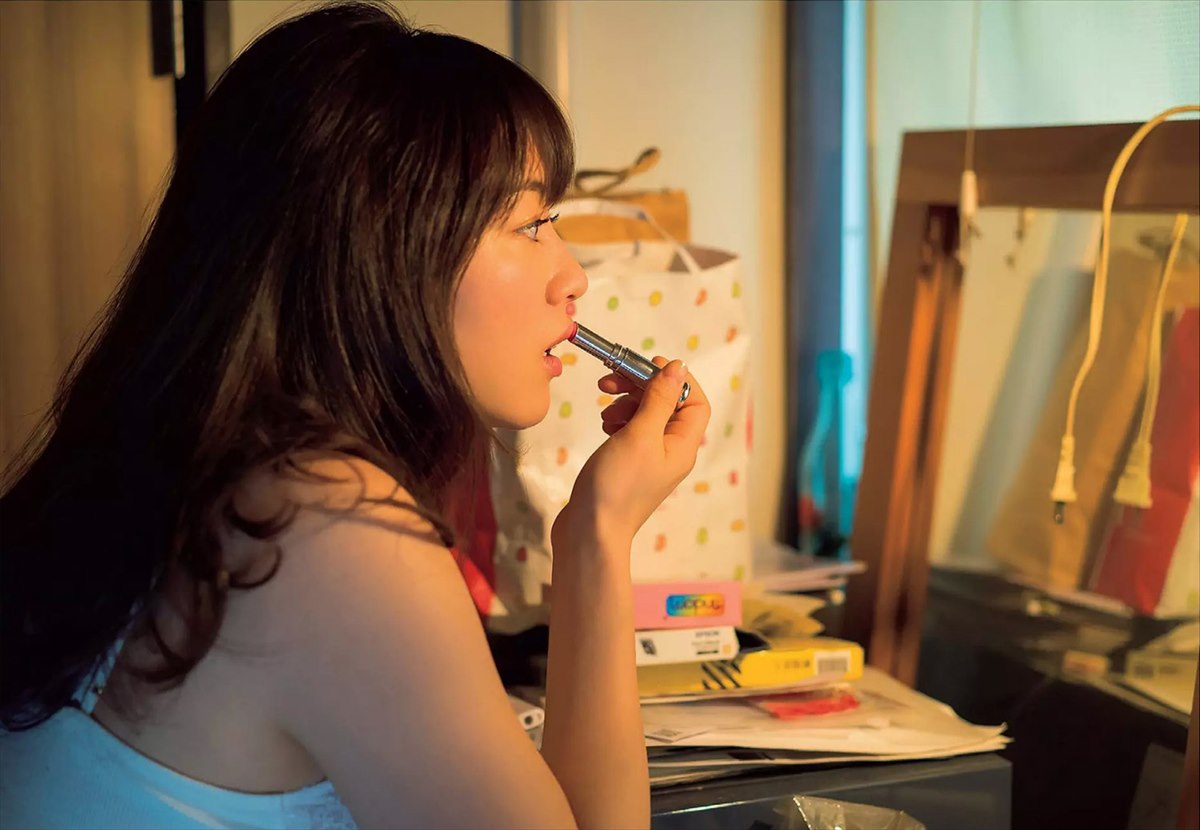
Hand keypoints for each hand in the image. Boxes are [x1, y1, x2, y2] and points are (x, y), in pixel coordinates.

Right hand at [554, 357, 710, 547]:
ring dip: (627, 403)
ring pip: (646, 416)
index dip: (676, 380)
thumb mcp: (641, 434)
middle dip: (642, 388)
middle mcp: (671, 452)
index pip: (695, 402)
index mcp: (683, 446)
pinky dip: (618, 420)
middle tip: (613, 380)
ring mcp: (650, 460)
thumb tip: (678, 367)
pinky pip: (631, 432)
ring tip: (605, 409)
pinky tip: (604, 424)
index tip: (648, 366)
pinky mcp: (629, 465)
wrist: (590, 531)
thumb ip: (659, 399)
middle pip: (668, 405)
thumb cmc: (618, 486)